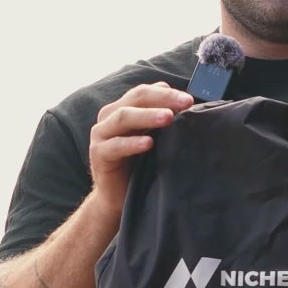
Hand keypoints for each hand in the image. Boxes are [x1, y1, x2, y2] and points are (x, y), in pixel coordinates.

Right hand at [88, 82, 193, 211]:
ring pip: (124, 117)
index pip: (145, 92)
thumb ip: (162, 119)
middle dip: (162, 99)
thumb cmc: (138, 164)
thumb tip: (187, 103)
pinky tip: (149, 143)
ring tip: (168, 118)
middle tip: (185, 103)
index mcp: (123, 107)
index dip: (167, 92)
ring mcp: (101, 134)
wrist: (116, 196)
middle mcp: (110, 116)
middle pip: (136, 98)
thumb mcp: (152, 137)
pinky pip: (115, 146)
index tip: (190, 99)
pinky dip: (132, 143)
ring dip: (148, 115)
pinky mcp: (98, 154)